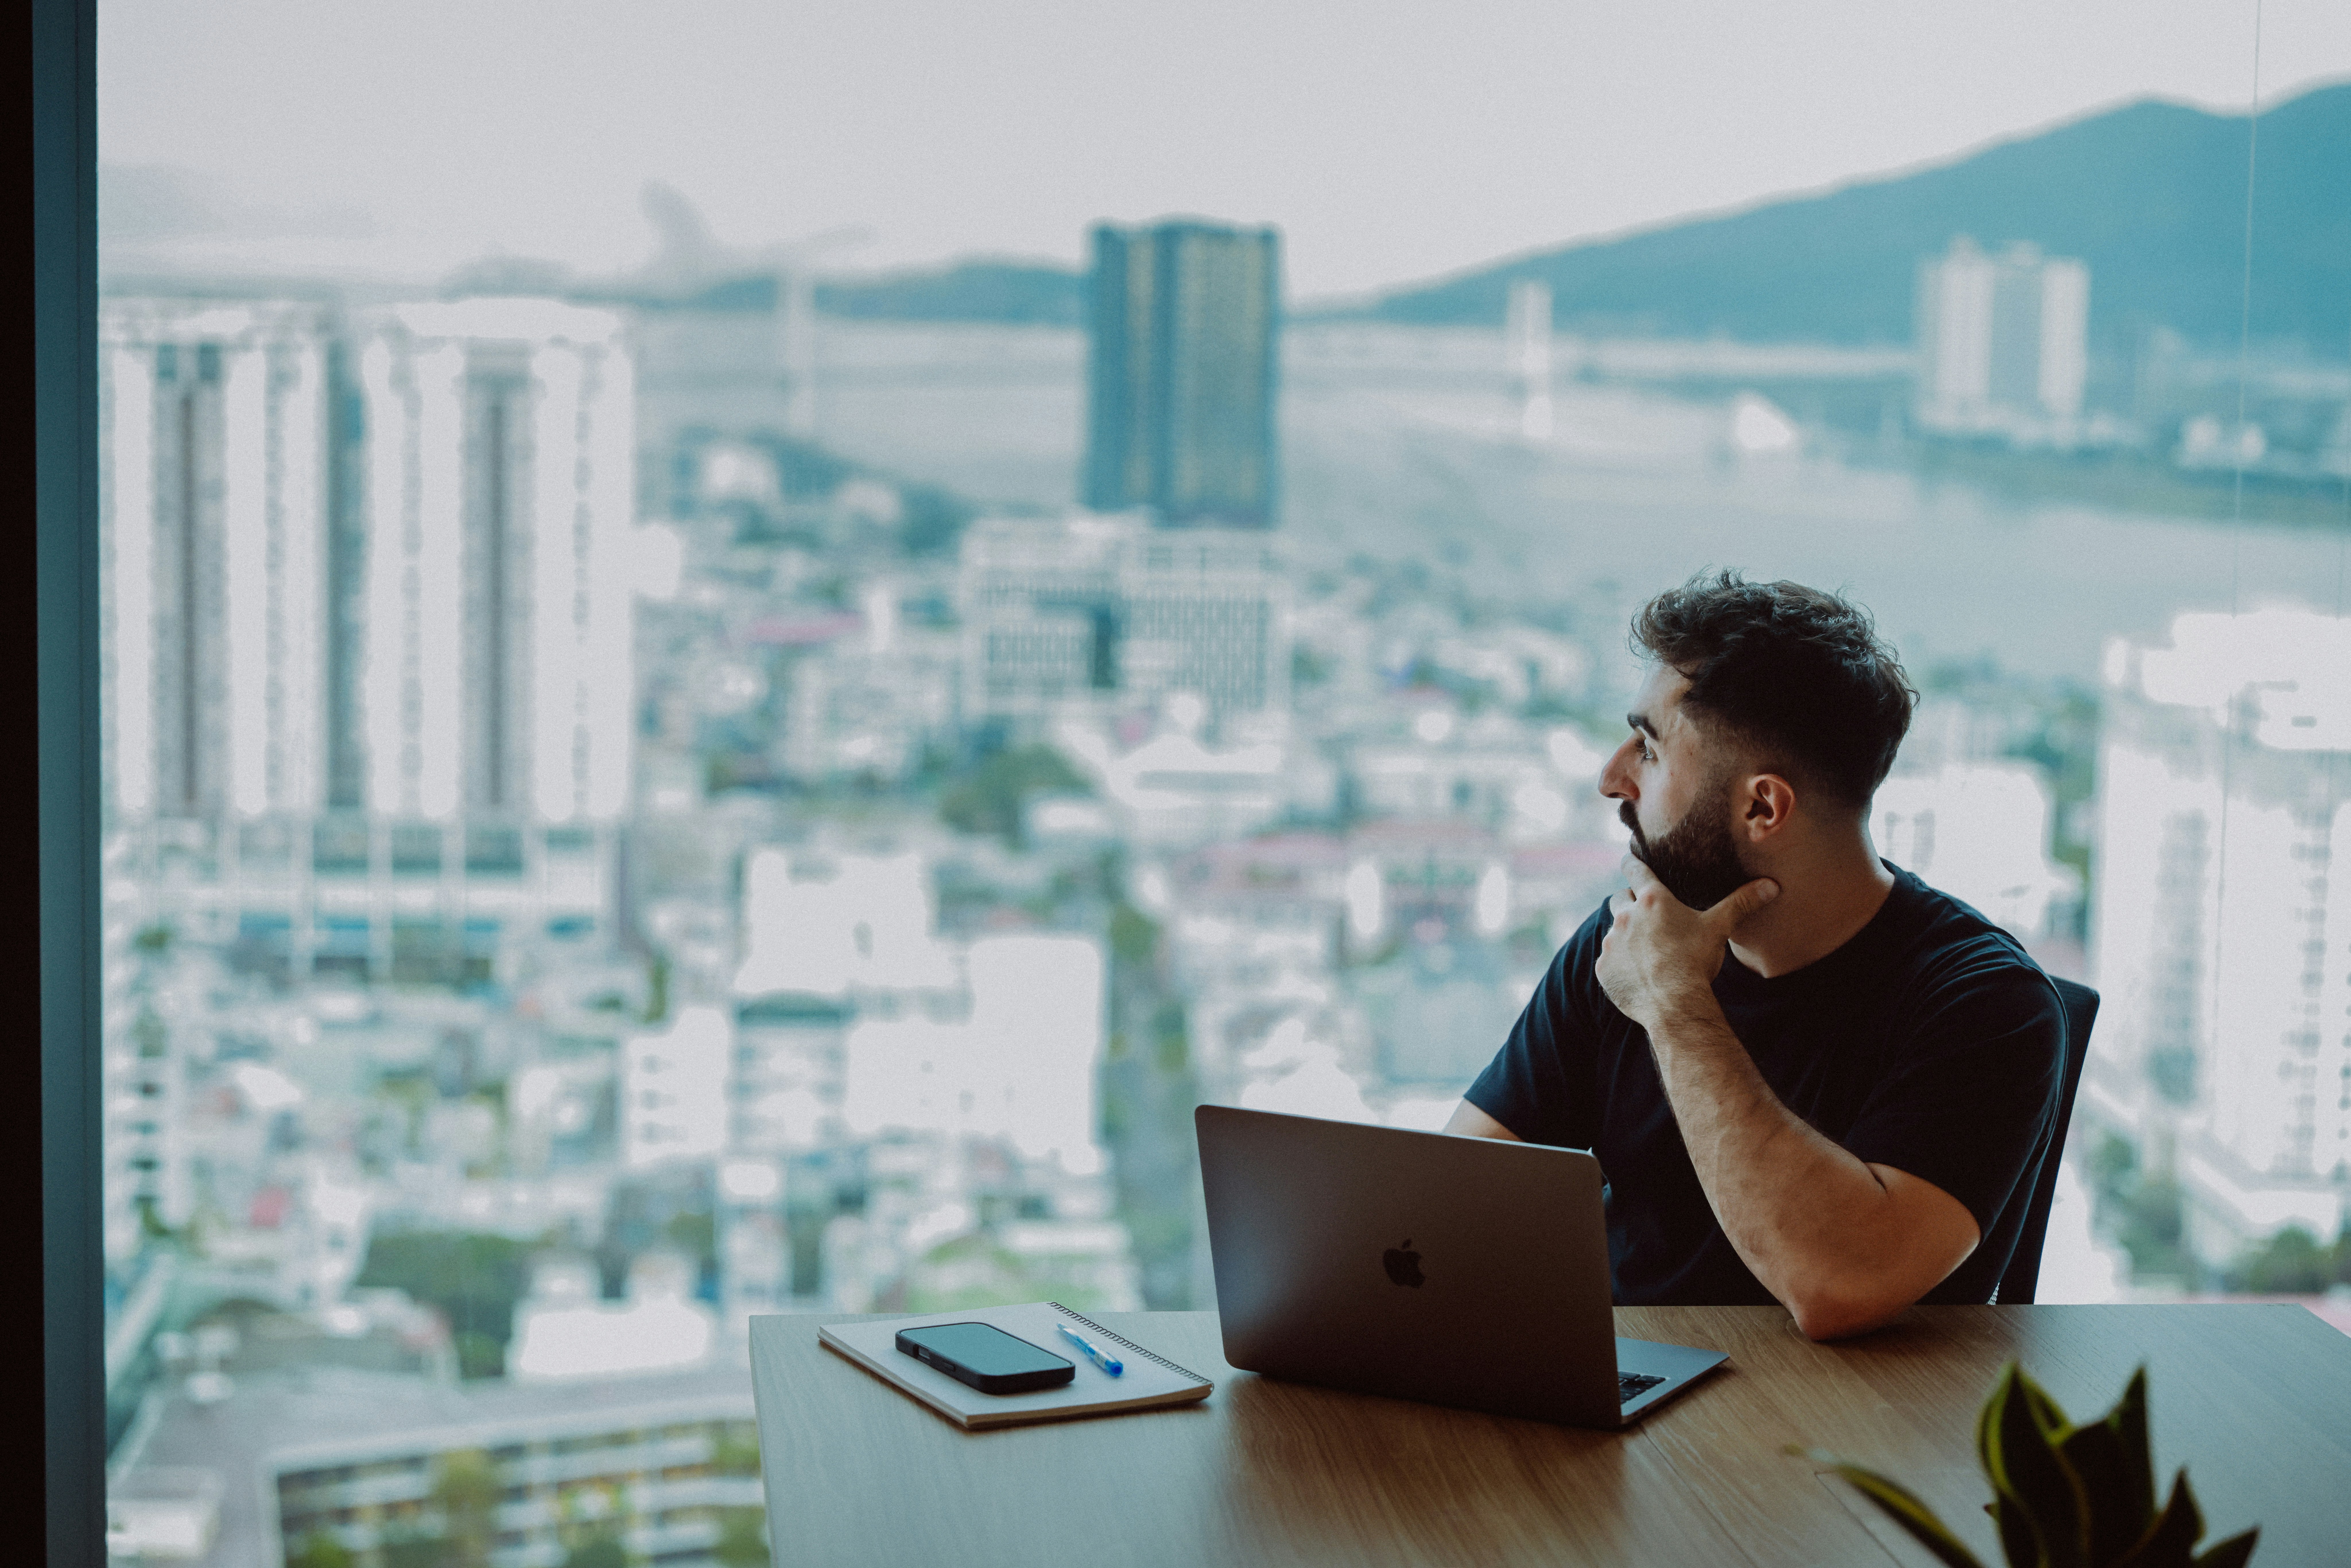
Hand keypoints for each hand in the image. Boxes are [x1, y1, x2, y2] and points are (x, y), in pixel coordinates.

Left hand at [1595, 855, 1778, 1028]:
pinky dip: (1620, 964)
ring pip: (1613, 931)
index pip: (1634, 869)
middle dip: (1629, 902)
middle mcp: (1625, 916)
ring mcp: (1611, 942)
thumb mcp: (1718, 928)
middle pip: (1619, 898)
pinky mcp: (1603, 968)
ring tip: (1646, 952)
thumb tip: (1772, 885)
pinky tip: (1638, 975)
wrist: (1675, 1003)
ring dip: (1626, 936)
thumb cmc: (1696, 961)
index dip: (1631, 863)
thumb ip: (1741, 903)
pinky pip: (1608, 960)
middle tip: (1645, 915)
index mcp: (1652, 900)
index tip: (1628, 860)